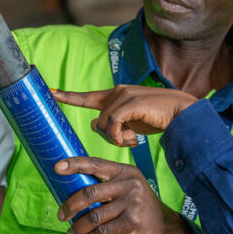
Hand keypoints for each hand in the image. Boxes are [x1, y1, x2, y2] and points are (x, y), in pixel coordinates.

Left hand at [52, 85, 197, 146]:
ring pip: (103, 124)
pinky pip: (112, 125)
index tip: (50, 92)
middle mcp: (117, 92)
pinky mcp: (130, 103)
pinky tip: (134, 139)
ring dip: (117, 139)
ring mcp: (123, 96)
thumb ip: (114, 122)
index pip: (87, 96)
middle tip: (129, 141)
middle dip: (109, 136)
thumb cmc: (158, 118)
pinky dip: (119, 137)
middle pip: (97, 121)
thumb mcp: (132, 121)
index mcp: (116, 95)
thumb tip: (95, 125)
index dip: (68, 96)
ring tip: (134, 139)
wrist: (181, 113)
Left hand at [54, 156, 190, 233]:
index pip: (96, 164)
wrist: (165, 225)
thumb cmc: (138, 205)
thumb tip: (73, 189)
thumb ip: (107, 184)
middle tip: (61, 216)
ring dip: (78, 228)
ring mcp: (131, 203)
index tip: (57, 167)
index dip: (75, 164)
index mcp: (124, 171)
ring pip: (94, 216)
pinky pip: (103, 232)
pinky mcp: (132, 222)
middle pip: (90, 192)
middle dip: (71, 205)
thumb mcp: (127, 187)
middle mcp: (128, 184)